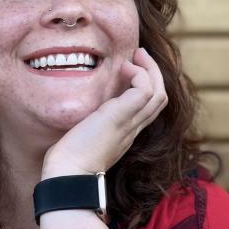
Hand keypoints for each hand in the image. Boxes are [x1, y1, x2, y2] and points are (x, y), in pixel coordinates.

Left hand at [41, 47, 166, 177]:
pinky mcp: (122, 117)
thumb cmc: (68, 160)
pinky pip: (145, 89)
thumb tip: (80, 111)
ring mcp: (130, 123)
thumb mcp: (83, 135)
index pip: (147, 108)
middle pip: (159, 99)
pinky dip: (139, 73)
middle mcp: (132, 128)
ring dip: (150, 69)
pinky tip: (123, 68)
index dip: (145, 86)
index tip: (130, 70)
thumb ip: (89, 123)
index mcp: (124, 133)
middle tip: (139, 55)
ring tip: (136, 55)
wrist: (69, 174)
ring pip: (158, 92)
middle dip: (153, 73)